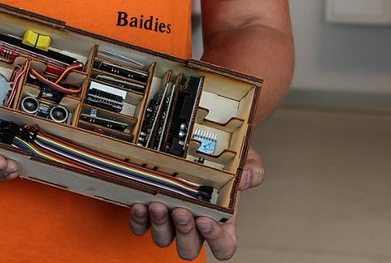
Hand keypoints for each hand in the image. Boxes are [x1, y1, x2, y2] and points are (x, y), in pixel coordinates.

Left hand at [128, 146, 263, 260]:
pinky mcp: (150, 212)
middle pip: (189, 248)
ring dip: (159, 225)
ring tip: (158, 204)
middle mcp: (194, 224)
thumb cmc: (223, 159)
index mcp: (221, 220)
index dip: (216, 241)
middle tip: (181, 211)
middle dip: (184, 232)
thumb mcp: (244, 159)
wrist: (198, 142)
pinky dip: (139, 220)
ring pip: (163, 239)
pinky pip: (141, 227)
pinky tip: (140, 204)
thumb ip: (252, 169)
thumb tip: (245, 179)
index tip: (206, 221)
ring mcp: (170, 220)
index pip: (223, 247)